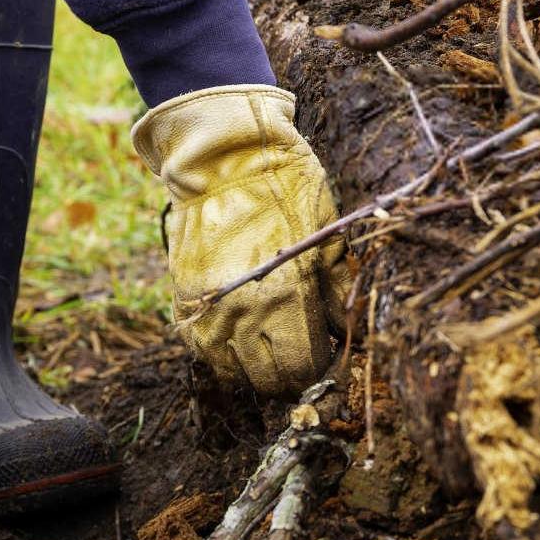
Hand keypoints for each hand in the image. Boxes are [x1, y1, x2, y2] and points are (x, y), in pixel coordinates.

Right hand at [132, 85, 351, 395]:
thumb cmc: (287, 189)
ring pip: (236, 374)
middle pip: (272, 380)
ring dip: (257, 367)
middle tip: (303, 350)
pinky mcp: (187, 301)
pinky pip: (206, 352)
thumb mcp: (327, 237)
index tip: (328, 353)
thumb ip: (338, 290)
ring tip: (273, 344)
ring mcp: (211, 310)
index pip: (307, 368)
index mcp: (290, 297)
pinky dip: (226, 352)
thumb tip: (352, 331)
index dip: (323, 366)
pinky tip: (243, 333)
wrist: (223, 159)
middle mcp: (246, 313)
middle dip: (293, 373)